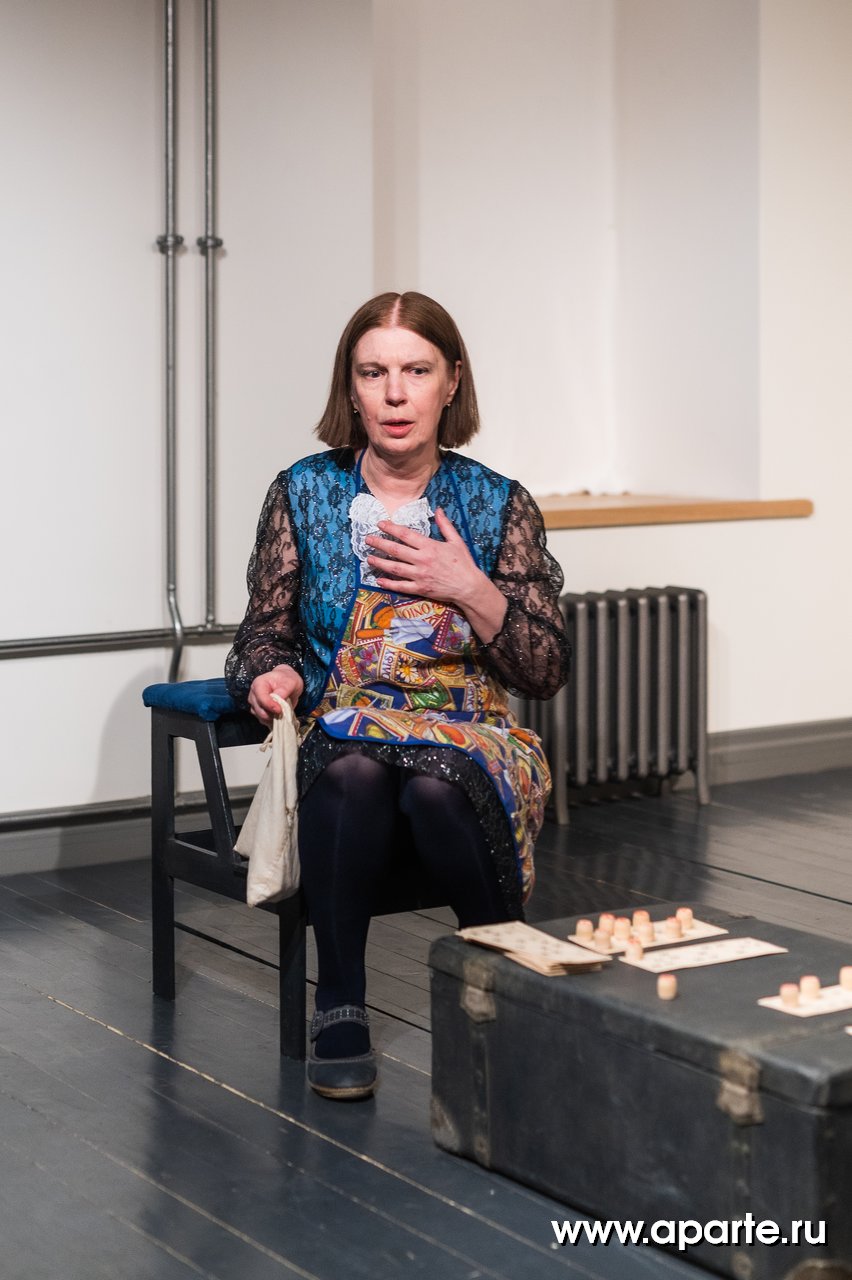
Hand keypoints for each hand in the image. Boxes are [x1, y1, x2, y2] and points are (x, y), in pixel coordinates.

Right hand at [248, 664, 303, 725]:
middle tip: (283, 712)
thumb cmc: (287, 680)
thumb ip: (284, 689)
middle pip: (258, 709)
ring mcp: (255, 704)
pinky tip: (278, 716)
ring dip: (271, 718)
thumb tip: (279, 698)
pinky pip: (263, 720)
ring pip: (260, 716)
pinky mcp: (258, 711)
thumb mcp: (291, 682)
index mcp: (259, 684)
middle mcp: (254, 694)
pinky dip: (271, 721)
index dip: (270, 705)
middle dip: (271, 713)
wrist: (287, 683)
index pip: (261, 697)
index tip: (280, 709)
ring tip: (282, 713)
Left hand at [365, 507, 507, 640]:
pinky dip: (389, 583)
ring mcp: (419, 575)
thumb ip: (445, 525)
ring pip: (394, 568)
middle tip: (367, 539)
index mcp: (430, 546)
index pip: (406, 535)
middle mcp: (422, 560)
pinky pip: (401, 586)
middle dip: (379, 543)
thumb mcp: (456, 541)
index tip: (380, 524)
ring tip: (368, 558)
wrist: (469, 587)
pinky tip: (379, 580)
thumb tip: (438, 509)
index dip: (391, 528)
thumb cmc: (463, 563)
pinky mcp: (420, 589)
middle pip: (396, 550)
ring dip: (380, 563)